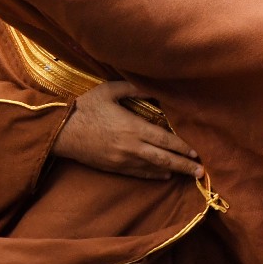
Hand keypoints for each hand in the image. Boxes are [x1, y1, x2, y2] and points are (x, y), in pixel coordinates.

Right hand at [52, 81, 202, 180]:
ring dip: (173, 171)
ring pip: (154, 169)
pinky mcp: (114, 168)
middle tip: (201, 171)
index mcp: (133, 127)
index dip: (183, 147)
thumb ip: (134, 88)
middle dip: (185, 165)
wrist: (61, 132)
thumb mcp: (108, 91)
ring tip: (188, 175)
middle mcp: (131, 147)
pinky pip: (139, 174)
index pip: (165, 140)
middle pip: (164, 158)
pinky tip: (164, 175)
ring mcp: (123, 160)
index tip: (196, 151)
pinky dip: (154, 175)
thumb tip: (156, 88)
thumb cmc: (85, 108)